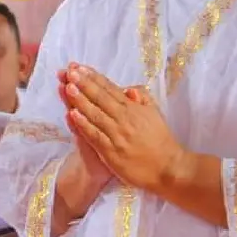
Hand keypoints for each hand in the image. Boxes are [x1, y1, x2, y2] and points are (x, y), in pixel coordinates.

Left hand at [62, 64, 192, 192]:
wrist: (168, 168)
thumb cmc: (161, 141)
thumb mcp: (156, 114)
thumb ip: (142, 99)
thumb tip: (128, 89)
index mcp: (134, 109)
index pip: (110, 89)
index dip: (95, 78)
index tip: (81, 68)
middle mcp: (124, 119)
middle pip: (101, 98)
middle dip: (84, 83)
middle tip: (71, 72)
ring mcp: (116, 135)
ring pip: (95, 114)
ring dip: (80, 100)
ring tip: (67, 86)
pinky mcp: (111, 152)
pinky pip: (94, 135)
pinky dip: (83, 124)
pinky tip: (72, 114)